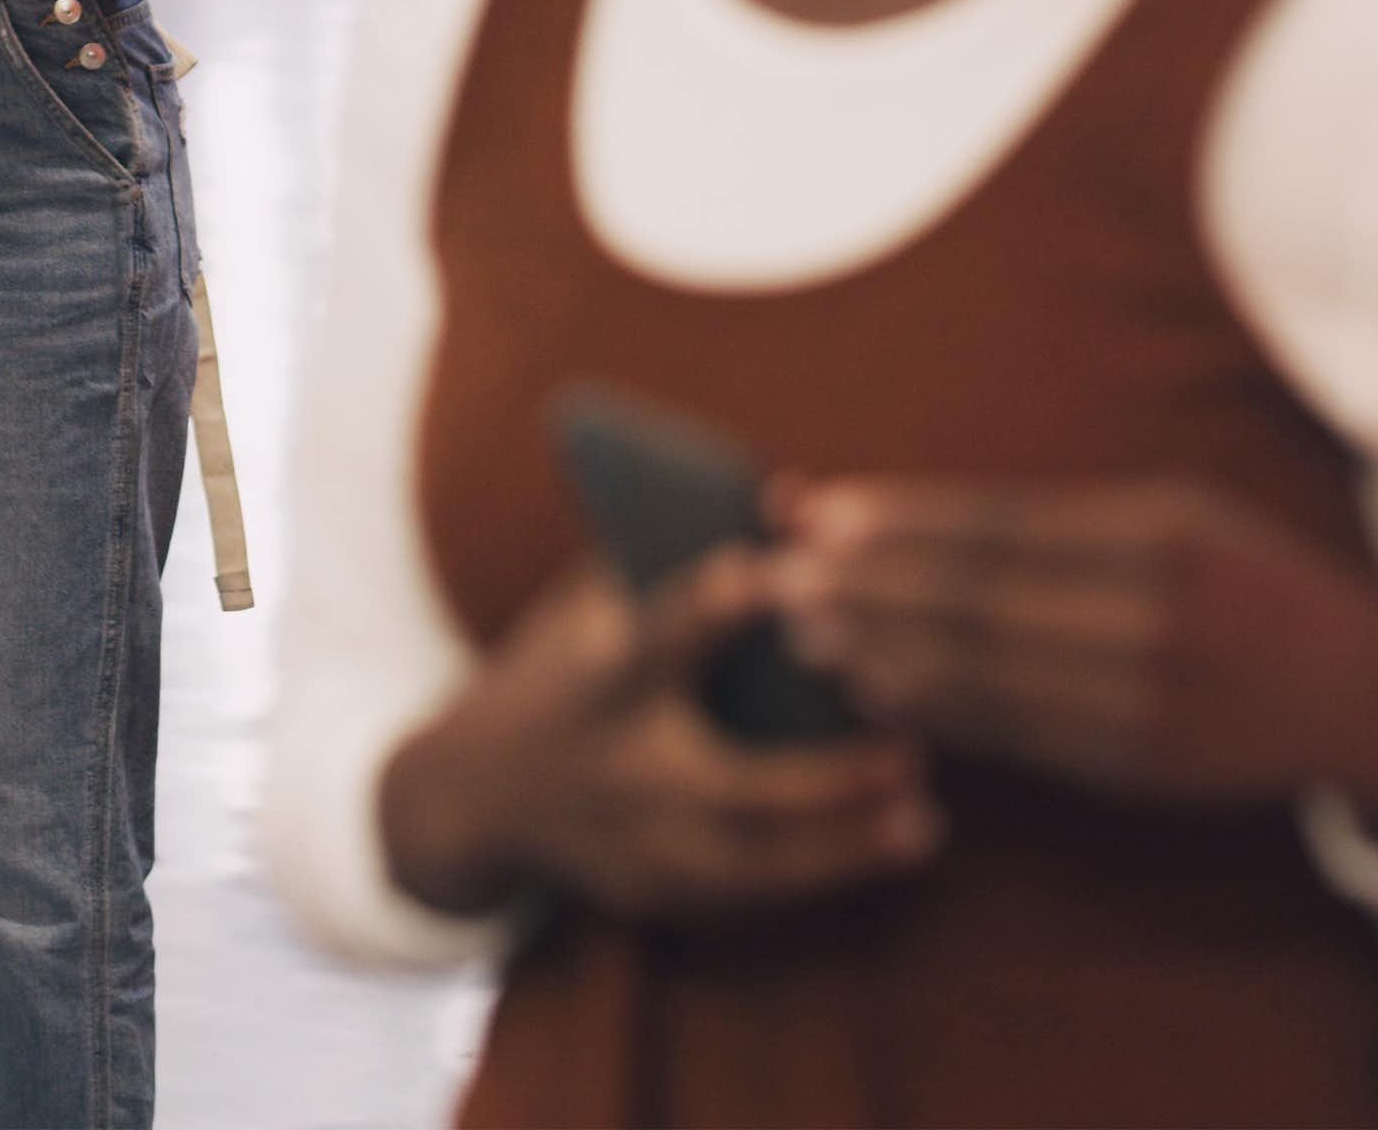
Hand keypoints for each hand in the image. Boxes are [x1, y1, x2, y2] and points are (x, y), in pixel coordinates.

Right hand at [384, 553, 938, 922]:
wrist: (473, 796)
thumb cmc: (557, 671)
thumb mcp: (587, 604)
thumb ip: (675, 556)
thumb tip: (792, 497)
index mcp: (600, 679)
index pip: (660, 636)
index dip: (716, 604)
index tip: (778, 570)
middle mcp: (617, 766)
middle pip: (733, 785)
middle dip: (826, 779)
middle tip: (912, 752)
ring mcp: (633, 844)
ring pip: (756, 864)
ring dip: (845, 847)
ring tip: (924, 823)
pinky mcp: (651, 895)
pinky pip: (747, 898)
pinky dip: (817, 876)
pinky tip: (881, 853)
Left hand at [769, 476, 1377, 800]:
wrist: (1366, 696)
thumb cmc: (1242, 583)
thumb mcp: (1170, 517)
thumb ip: (1046, 517)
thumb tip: (899, 508)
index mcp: (1157, 534)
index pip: (996, 525)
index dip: (895, 520)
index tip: (812, 511)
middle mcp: (1153, 615)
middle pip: (977, 597)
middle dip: (866, 584)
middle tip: (779, 572)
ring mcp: (1150, 698)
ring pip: (988, 670)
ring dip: (883, 648)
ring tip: (805, 628)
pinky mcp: (1143, 763)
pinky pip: (1019, 735)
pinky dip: (940, 709)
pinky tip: (877, 689)